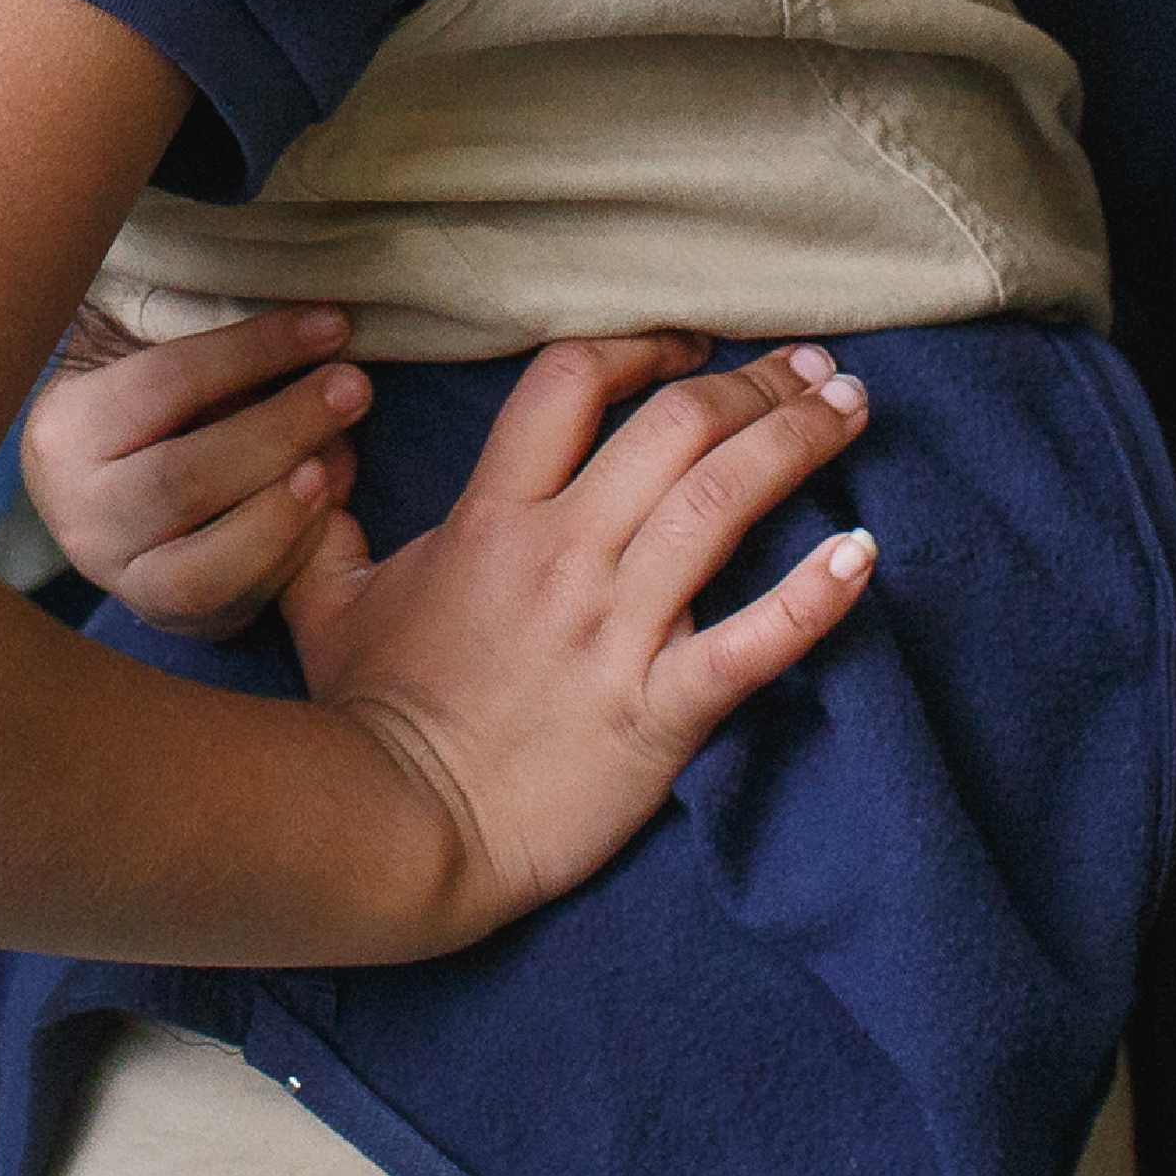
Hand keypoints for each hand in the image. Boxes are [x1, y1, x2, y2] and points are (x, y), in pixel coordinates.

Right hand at [21, 301, 368, 633]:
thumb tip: (317, 324)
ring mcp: (123, 578)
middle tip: (355, 386)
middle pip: (185, 478)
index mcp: (67, 430)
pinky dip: (292, 554)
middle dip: (283, 428)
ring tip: (341, 458)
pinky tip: (331, 506)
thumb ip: (214, 332)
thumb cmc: (159, 397)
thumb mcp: (160, 350)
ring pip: (206, 565)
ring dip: (285, 509)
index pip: (165, 383)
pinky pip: (238, 601)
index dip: (257, 350)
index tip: (333, 324)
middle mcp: (81, 515)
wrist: (118, 482)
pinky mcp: (173, 618)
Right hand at [287, 332, 877, 935]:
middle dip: (757, 382)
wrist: (395, 833)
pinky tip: (861, 553)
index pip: (575, 382)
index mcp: (495, 518)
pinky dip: (814, 597)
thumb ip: (330, 531)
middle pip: (678, 426)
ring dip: (799, 444)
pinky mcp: (659, 710)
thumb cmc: (367, 717)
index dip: (643, 345)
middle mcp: (567, 555)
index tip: (696, 342)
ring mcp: (617, 630)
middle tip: (814, 366)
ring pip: (724, 503)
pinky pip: (751, 642)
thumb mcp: (329, 605)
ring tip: (852, 410)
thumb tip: (314, 473)